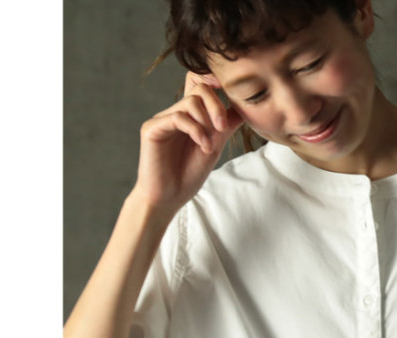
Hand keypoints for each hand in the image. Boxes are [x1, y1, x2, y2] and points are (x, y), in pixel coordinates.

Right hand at [132, 72, 243, 213]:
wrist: (169, 197)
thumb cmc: (189, 174)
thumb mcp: (214, 146)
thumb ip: (225, 125)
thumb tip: (243, 107)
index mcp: (190, 116)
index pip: (199, 83)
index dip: (214, 80)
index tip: (230, 94)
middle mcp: (175, 113)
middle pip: (199, 88)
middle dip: (217, 106)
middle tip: (223, 128)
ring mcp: (163, 119)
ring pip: (191, 102)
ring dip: (207, 123)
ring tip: (209, 147)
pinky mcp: (152, 128)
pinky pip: (178, 117)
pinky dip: (196, 130)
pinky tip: (203, 146)